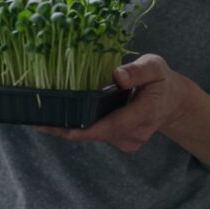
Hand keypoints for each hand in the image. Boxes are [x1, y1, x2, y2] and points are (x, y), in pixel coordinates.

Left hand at [35, 53, 189, 152]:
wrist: (172, 101)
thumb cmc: (161, 80)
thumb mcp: (155, 67)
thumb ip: (138, 71)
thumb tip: (117, 76)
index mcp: (144, 114)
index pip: (109, 126)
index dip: (82, 129)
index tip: (57, 126)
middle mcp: (134, 133)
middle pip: (95, 133)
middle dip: (67, 127)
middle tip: (37, 116)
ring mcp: (128, 140)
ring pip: (94, 135)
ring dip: (71, 126)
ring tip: (45, 112)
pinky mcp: (121, 141)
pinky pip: (97, 134)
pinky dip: (81, 125)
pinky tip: (64, 114)